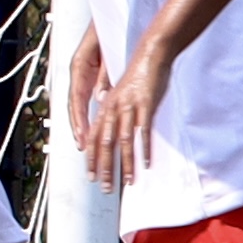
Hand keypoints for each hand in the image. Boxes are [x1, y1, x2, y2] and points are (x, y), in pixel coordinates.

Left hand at [78, 39, 162, 189]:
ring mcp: (128, 107)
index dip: (92, 158)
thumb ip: (115, 111)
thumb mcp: (121, 94)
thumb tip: (111, 128)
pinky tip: (145, 163)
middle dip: (104, 168)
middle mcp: (112, 108)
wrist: (150, 55)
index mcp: (106, 107)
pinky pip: (142, 131)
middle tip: (104, 187)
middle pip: (104, 144)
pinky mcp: (144, 105)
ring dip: (124, 164)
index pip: (94, 138)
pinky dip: (143, 149)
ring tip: (126, 182)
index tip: (91, 176)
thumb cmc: (138, 75)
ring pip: (122, 141)